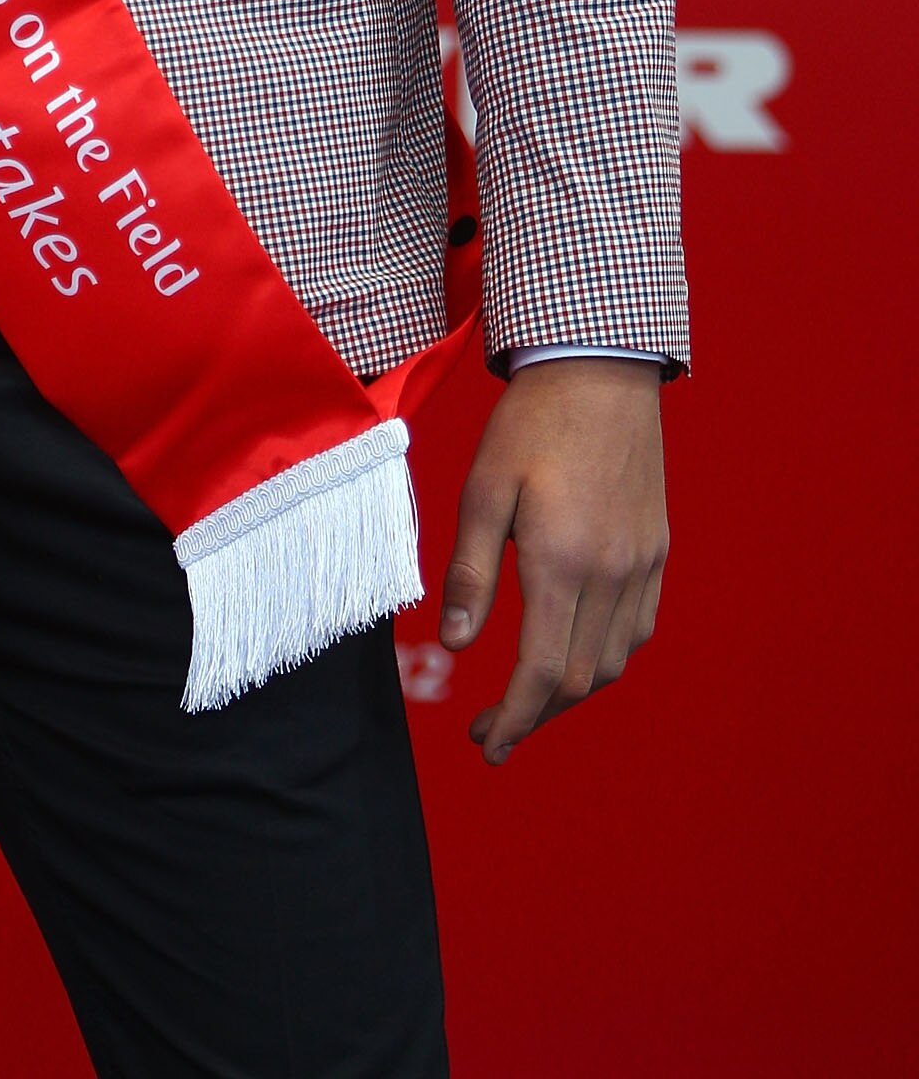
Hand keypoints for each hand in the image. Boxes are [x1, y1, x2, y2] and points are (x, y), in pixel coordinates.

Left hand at [439, 357, 667, 765]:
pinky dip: (606, 658)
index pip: (541, 673)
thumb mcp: (484, 488)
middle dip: (535, 717)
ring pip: (613, 662)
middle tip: (493, 731)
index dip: (513, 720)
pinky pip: (638, 629)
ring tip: (527, 700)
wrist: (600, 370)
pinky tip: (576, 652)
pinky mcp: (657, 551)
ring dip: (570, 693)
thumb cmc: (531, 424)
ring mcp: (642, 565)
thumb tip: (456, 644)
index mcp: (563, 563)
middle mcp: (612, 575)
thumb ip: (472, 569)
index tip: (485, 742)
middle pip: (579, 680)